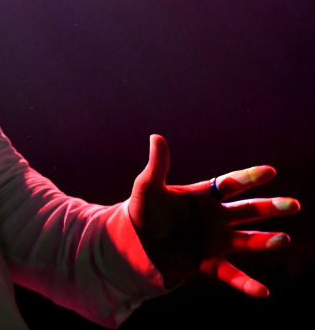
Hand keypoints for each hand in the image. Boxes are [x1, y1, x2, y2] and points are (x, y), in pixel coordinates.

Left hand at [129, 134, 299, 296]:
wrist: (136, 242)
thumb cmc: (144, 210)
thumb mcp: (147, 187)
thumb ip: (157, 165)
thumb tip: (157, 137)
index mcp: (203, 196)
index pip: (230, 184)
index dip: (249, 177)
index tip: (270, 171)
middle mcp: (216, 218)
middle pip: (247, 211)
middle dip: (269, 207)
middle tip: (293, 205)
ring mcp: (215, 241)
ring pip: (246, 241)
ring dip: (265, 241)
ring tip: (284, 239)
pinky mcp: (208, 264)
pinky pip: (231, 274)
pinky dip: (247, 284)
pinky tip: (264, 292)